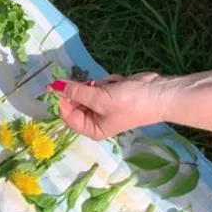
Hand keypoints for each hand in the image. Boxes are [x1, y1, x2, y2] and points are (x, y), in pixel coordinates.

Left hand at [52, 74, 166, 139]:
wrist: (158, 94)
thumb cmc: (129, 103)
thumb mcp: (99, 98)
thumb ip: (75, 91)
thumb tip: (54, 86)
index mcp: (92, 128)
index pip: (66, 115)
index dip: (62, 100)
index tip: (57, 84)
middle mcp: (95, 119)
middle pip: (75, 101)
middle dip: (84, 90)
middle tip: (94, 84)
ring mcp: (103, 106)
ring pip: (87, 90)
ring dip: (98, 84)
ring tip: (111, 86)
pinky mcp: (110, 94)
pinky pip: (99, 84)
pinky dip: (107, 82)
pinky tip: (119, 83)